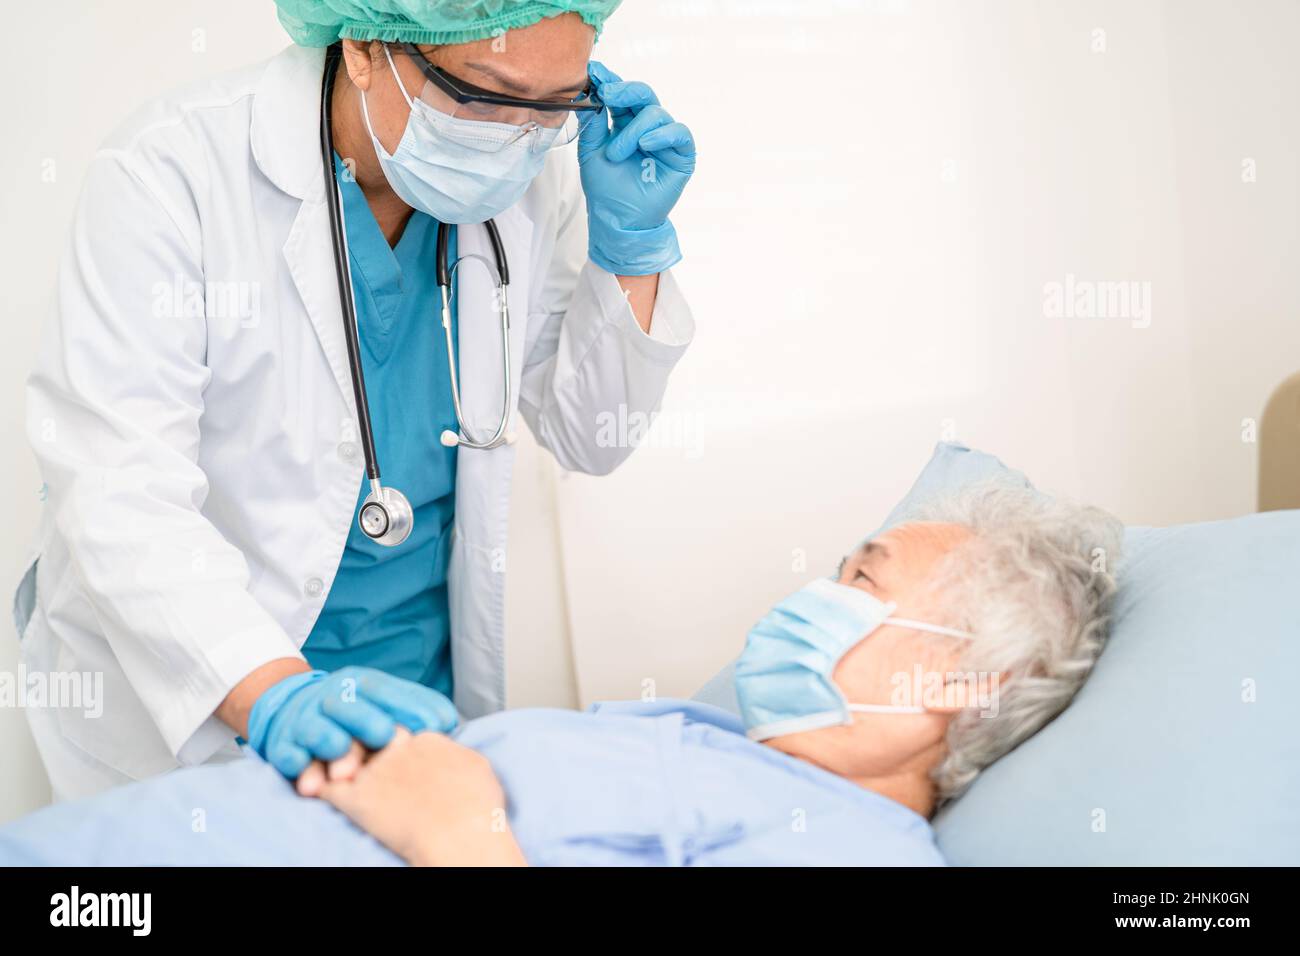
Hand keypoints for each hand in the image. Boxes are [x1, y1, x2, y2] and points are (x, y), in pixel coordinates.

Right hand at [246, 667, 458, 778]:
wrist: (291, 706)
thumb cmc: (353, 711)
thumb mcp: (379, 700)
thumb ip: (411, 708)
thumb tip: (449, 722)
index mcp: (360, 683)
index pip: (387, 689)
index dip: (413, 704)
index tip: (439, 723)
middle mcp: (332, 696)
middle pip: (350, 705)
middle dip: (368, 719)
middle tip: (386, 736)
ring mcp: (305, 718)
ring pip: (317, 729)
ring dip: (332, 744)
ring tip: (345, 766)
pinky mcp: (282, 742)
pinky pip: (287, 752)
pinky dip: (297, 763)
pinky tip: (308, 776)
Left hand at [318, 729, 525, 866]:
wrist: (460, 835)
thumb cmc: (478, 807)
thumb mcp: (476, 765)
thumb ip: (455, 752)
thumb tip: (452, 750)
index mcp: (425, 737)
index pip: (398, 725)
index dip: (389, 736)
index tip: (385, 744)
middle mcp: (397, 747)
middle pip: (367, 731)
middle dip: (357, 735)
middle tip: (352, 748)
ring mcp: (375, 771)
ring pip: (341, 752)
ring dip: (333, 757)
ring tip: (331, 766)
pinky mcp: (357, 798)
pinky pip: (327, 785)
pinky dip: (317, 783)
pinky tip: (311, 787)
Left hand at [578, 62, 695, 275]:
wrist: (618, 220)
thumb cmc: (606, 189)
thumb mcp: (591, 152)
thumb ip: (593, 123)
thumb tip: (592, 92)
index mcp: (624, 124)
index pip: (621, 95)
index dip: (610, 81)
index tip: (595, 72)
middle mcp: (646, 128)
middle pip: (643, 94)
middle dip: (625, 91)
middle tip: (608, 94)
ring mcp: (665, 140)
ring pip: (656, 113)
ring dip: (633, 131)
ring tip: (617, 154)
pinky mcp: (681, 155)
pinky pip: (678, 132)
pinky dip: (662, 135)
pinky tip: (647, 145)